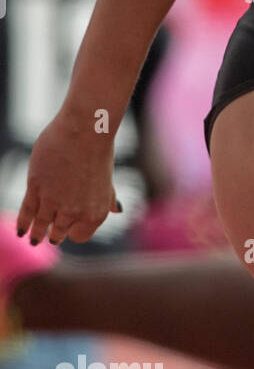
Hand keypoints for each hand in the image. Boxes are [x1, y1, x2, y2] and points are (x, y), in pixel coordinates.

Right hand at [15, 107, 121, 246]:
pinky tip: (21, 231)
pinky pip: (27, 212)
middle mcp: (74, 211)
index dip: (74, 232)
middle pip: (59, 233)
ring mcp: (53, 201)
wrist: (86, 129)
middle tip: (52, 236)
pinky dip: (23, 224)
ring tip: (34, 239)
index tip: (69, 230)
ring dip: (37, 234)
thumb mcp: (106, 179)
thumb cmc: (98, 149)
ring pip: (41, 225)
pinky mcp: (36, 188)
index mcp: (96, 212)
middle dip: (56, 234)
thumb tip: (118, 210)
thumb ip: (107, 197)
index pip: (80, 235)